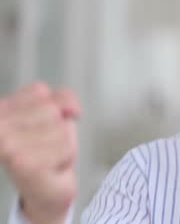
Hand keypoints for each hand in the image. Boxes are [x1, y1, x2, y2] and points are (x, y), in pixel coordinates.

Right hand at [0, 83, 80, 223]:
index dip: (53, 107)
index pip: (39, 90)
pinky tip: (51, 167)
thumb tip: (71, 109)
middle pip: (51, 109)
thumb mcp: (56, 114)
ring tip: (48, 156)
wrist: (46, 191)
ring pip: (60, 129)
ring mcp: (7, 145)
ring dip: (63, 144)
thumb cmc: (48, 149)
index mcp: (0, 109)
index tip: (40, 127)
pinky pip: (66, 148)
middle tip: (45, 146)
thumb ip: (63, 98)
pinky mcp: (22, 164)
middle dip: (58, 127)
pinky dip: (66, 158)